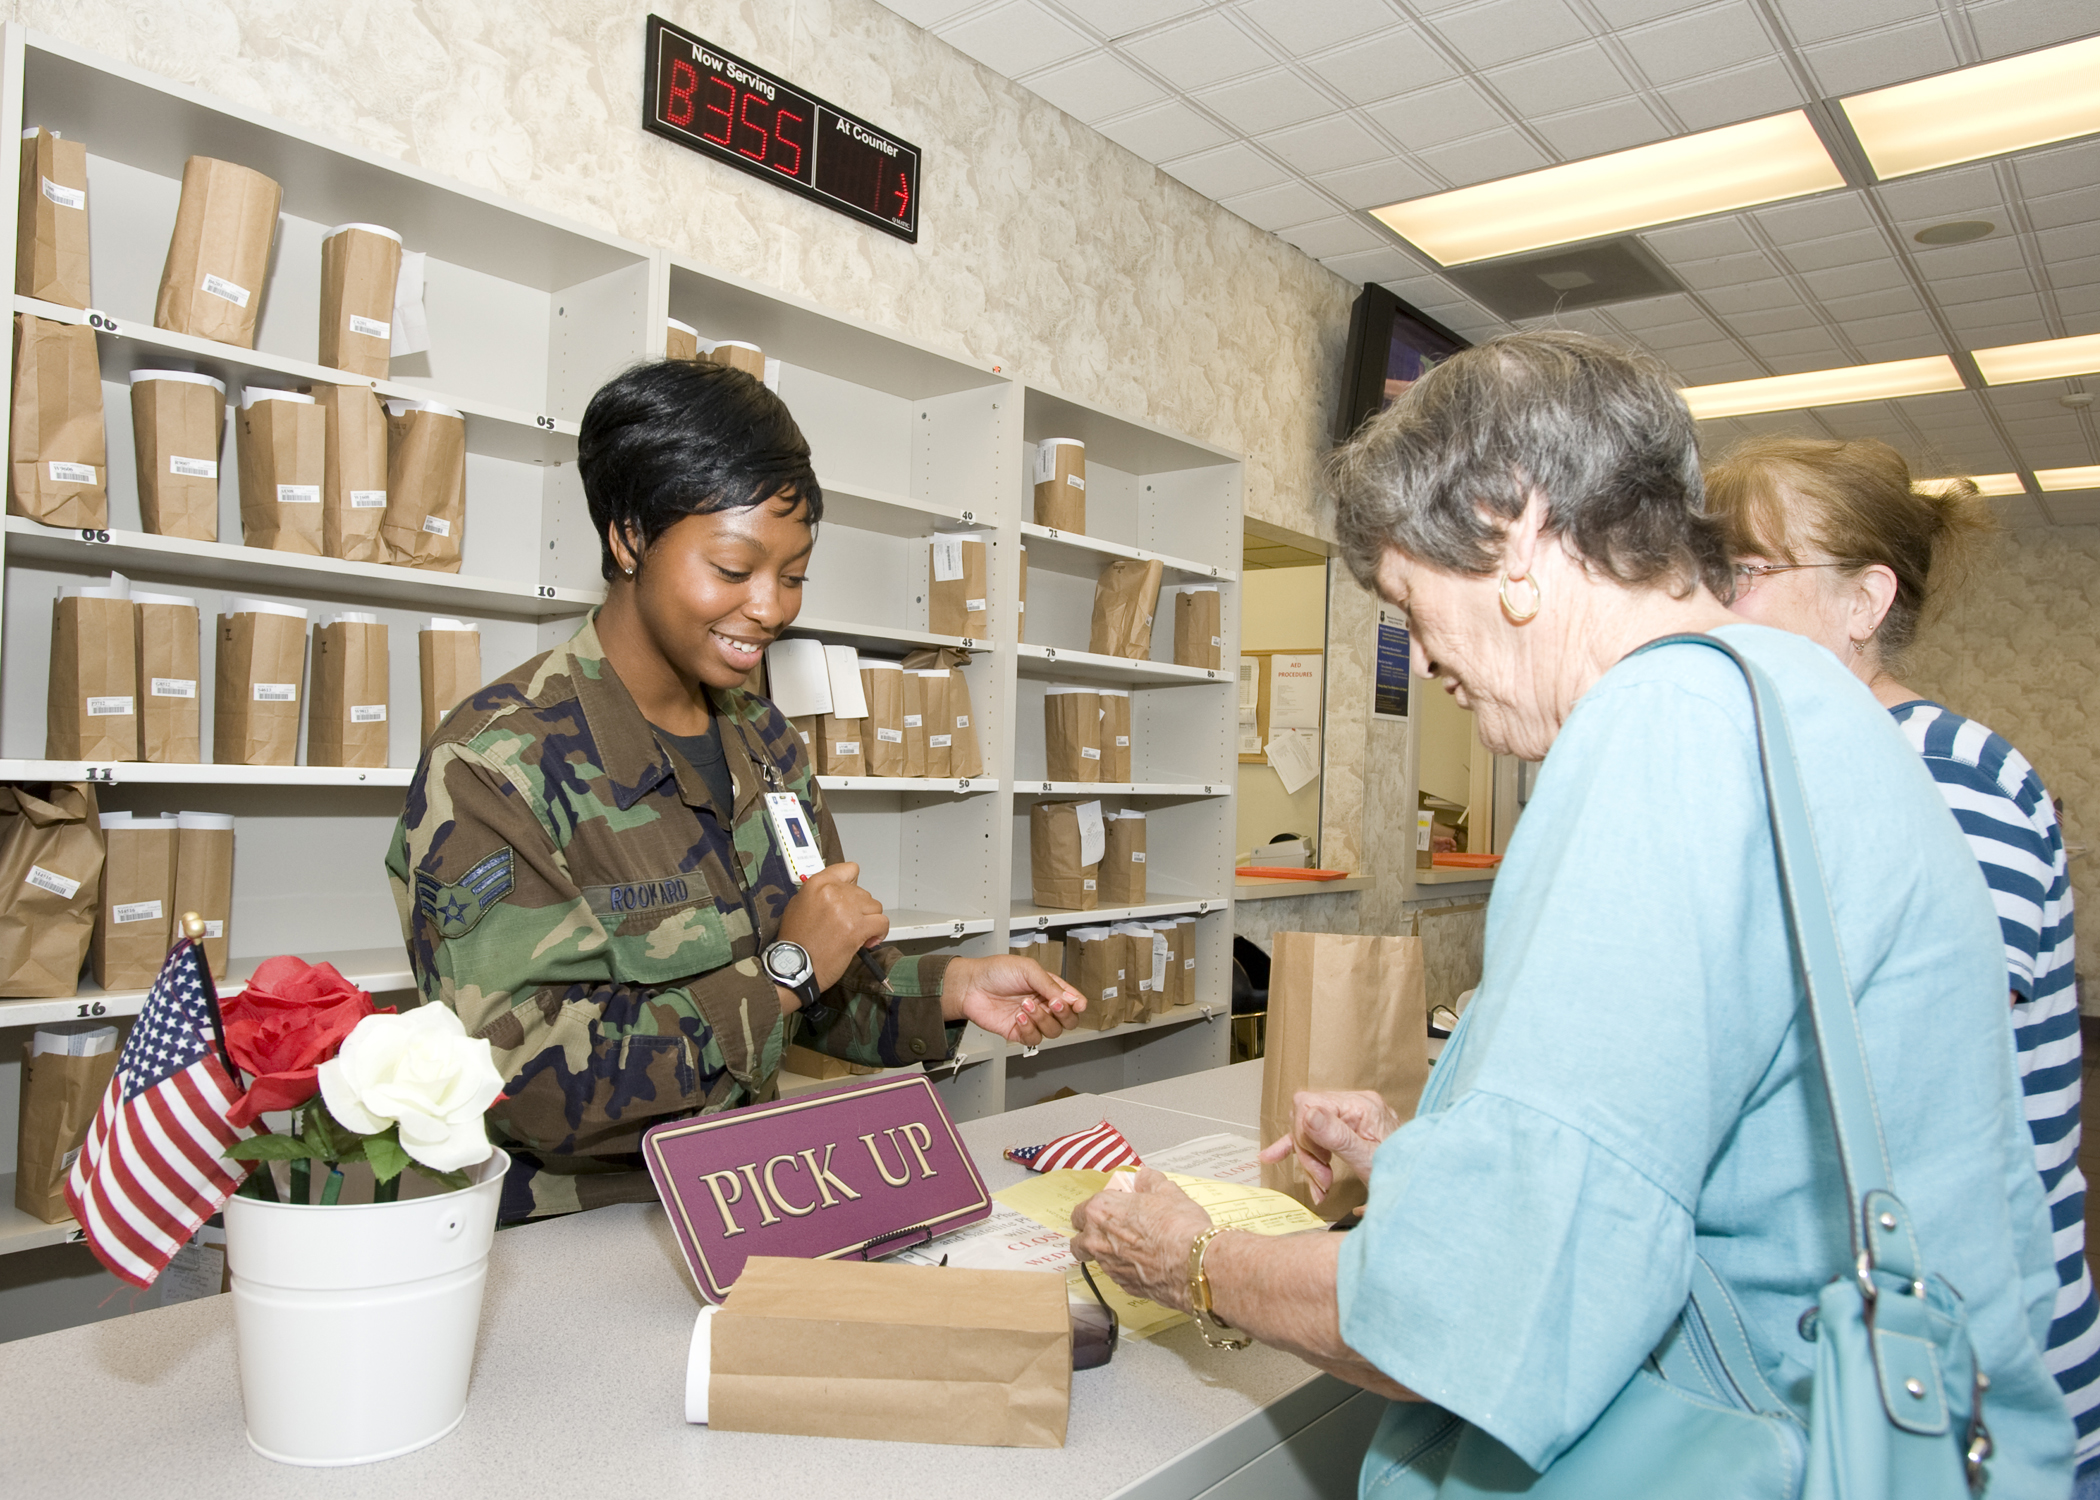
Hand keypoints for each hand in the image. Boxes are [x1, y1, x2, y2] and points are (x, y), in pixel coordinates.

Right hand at [777, 863, 887, 993]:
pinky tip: (869, 941)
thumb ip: (820, 893)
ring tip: (858, 934)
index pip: (849, 869)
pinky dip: (879, 932)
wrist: (795, 965)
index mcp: (817, 884)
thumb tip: (840, 890)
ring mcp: (847, 910)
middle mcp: (833, 892)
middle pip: (863, 893)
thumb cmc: (795, 939)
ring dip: (869, 920)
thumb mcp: (798, 904)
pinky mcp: (857, 928)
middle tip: (848, 925)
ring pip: (875, 907)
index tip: (850, 899)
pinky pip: (881, 922)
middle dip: (859, 909)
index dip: (853, 885)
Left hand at [939, 955, 1084, 1045]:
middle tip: (1053, 1005)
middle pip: (1068, 1021)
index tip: (1077, 1004)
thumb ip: (1051, 985)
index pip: (1073, 1000)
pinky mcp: (1018, 1032)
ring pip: (1053, 1032)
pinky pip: (1034, 1039)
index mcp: (1049, 987)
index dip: (1078, 1004)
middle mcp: (1043, 1005)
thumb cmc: (996, 971)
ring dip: (1042, 1019)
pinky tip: (1018, 1017)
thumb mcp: (1028, 969)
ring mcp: (1031, 1020)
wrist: (971, 986)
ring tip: (1026, 1005)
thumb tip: (1070, 999)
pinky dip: (1028, 1029)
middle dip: (1064, 1014)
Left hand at [1070, 1168, 1213, 1308]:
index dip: (1095, 1211)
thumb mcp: (1167, 1190)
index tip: (1112, 1209)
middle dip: (1091, 1236)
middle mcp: (1097, 1241)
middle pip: (1079, 1241)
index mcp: (1100, 1211)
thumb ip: (1149, 1181)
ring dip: (1111, 1254)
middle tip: (1113, 1231)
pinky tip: (1148, 1263)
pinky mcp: (1125, 1287)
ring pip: (1099, 1261)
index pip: (1079, 1212)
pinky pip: (1120, 1276)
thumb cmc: (1178, 1227)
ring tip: (1138, 1248)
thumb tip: (1144, 1178)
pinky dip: (1129, 1270)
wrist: (1194, 1264)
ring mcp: (1109, 1267)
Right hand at [1256, 1089, 1398, 1194]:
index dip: (1305, 1136)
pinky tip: (1273, 1156)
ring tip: (1321, 1185)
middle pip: (1305, 1118)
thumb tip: (1308, 1115)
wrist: (1422, 1182)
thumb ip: (1337, 1136)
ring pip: (1308, 1129)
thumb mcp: (1367, 1157)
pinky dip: (1298, 1147)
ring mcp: (1350, 1115)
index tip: (1320, 1164)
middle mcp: (1354, 1104)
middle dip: (1308, 1153)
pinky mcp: (1347, 1127)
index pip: (1308, 1105)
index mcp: (1360, 1105)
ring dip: (1309, 1160)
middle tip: (1322, 1179)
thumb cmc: (1402, 1170)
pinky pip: (1315, 1133)